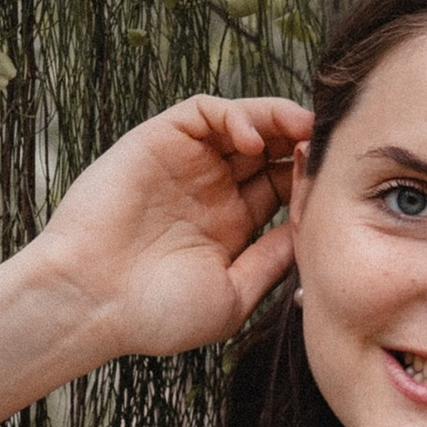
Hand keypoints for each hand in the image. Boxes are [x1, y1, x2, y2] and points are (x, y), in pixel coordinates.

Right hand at [35, 94, 312, 363]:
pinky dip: (234, 113)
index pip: (285, 185)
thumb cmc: (155, 314)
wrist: (90, 303)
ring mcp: (185, 163)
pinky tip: (252, 139)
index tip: (336, 182)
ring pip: (243, 122)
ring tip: (302, 128)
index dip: (312, 177)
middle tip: (330, 143)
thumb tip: (316, 228)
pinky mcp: (157, 141)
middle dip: (304, 141)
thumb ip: (274, 260)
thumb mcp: (234, 296)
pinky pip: (204, 111)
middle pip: (272, 148)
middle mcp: (212, 189)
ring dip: (277, 118)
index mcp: (233, 225)